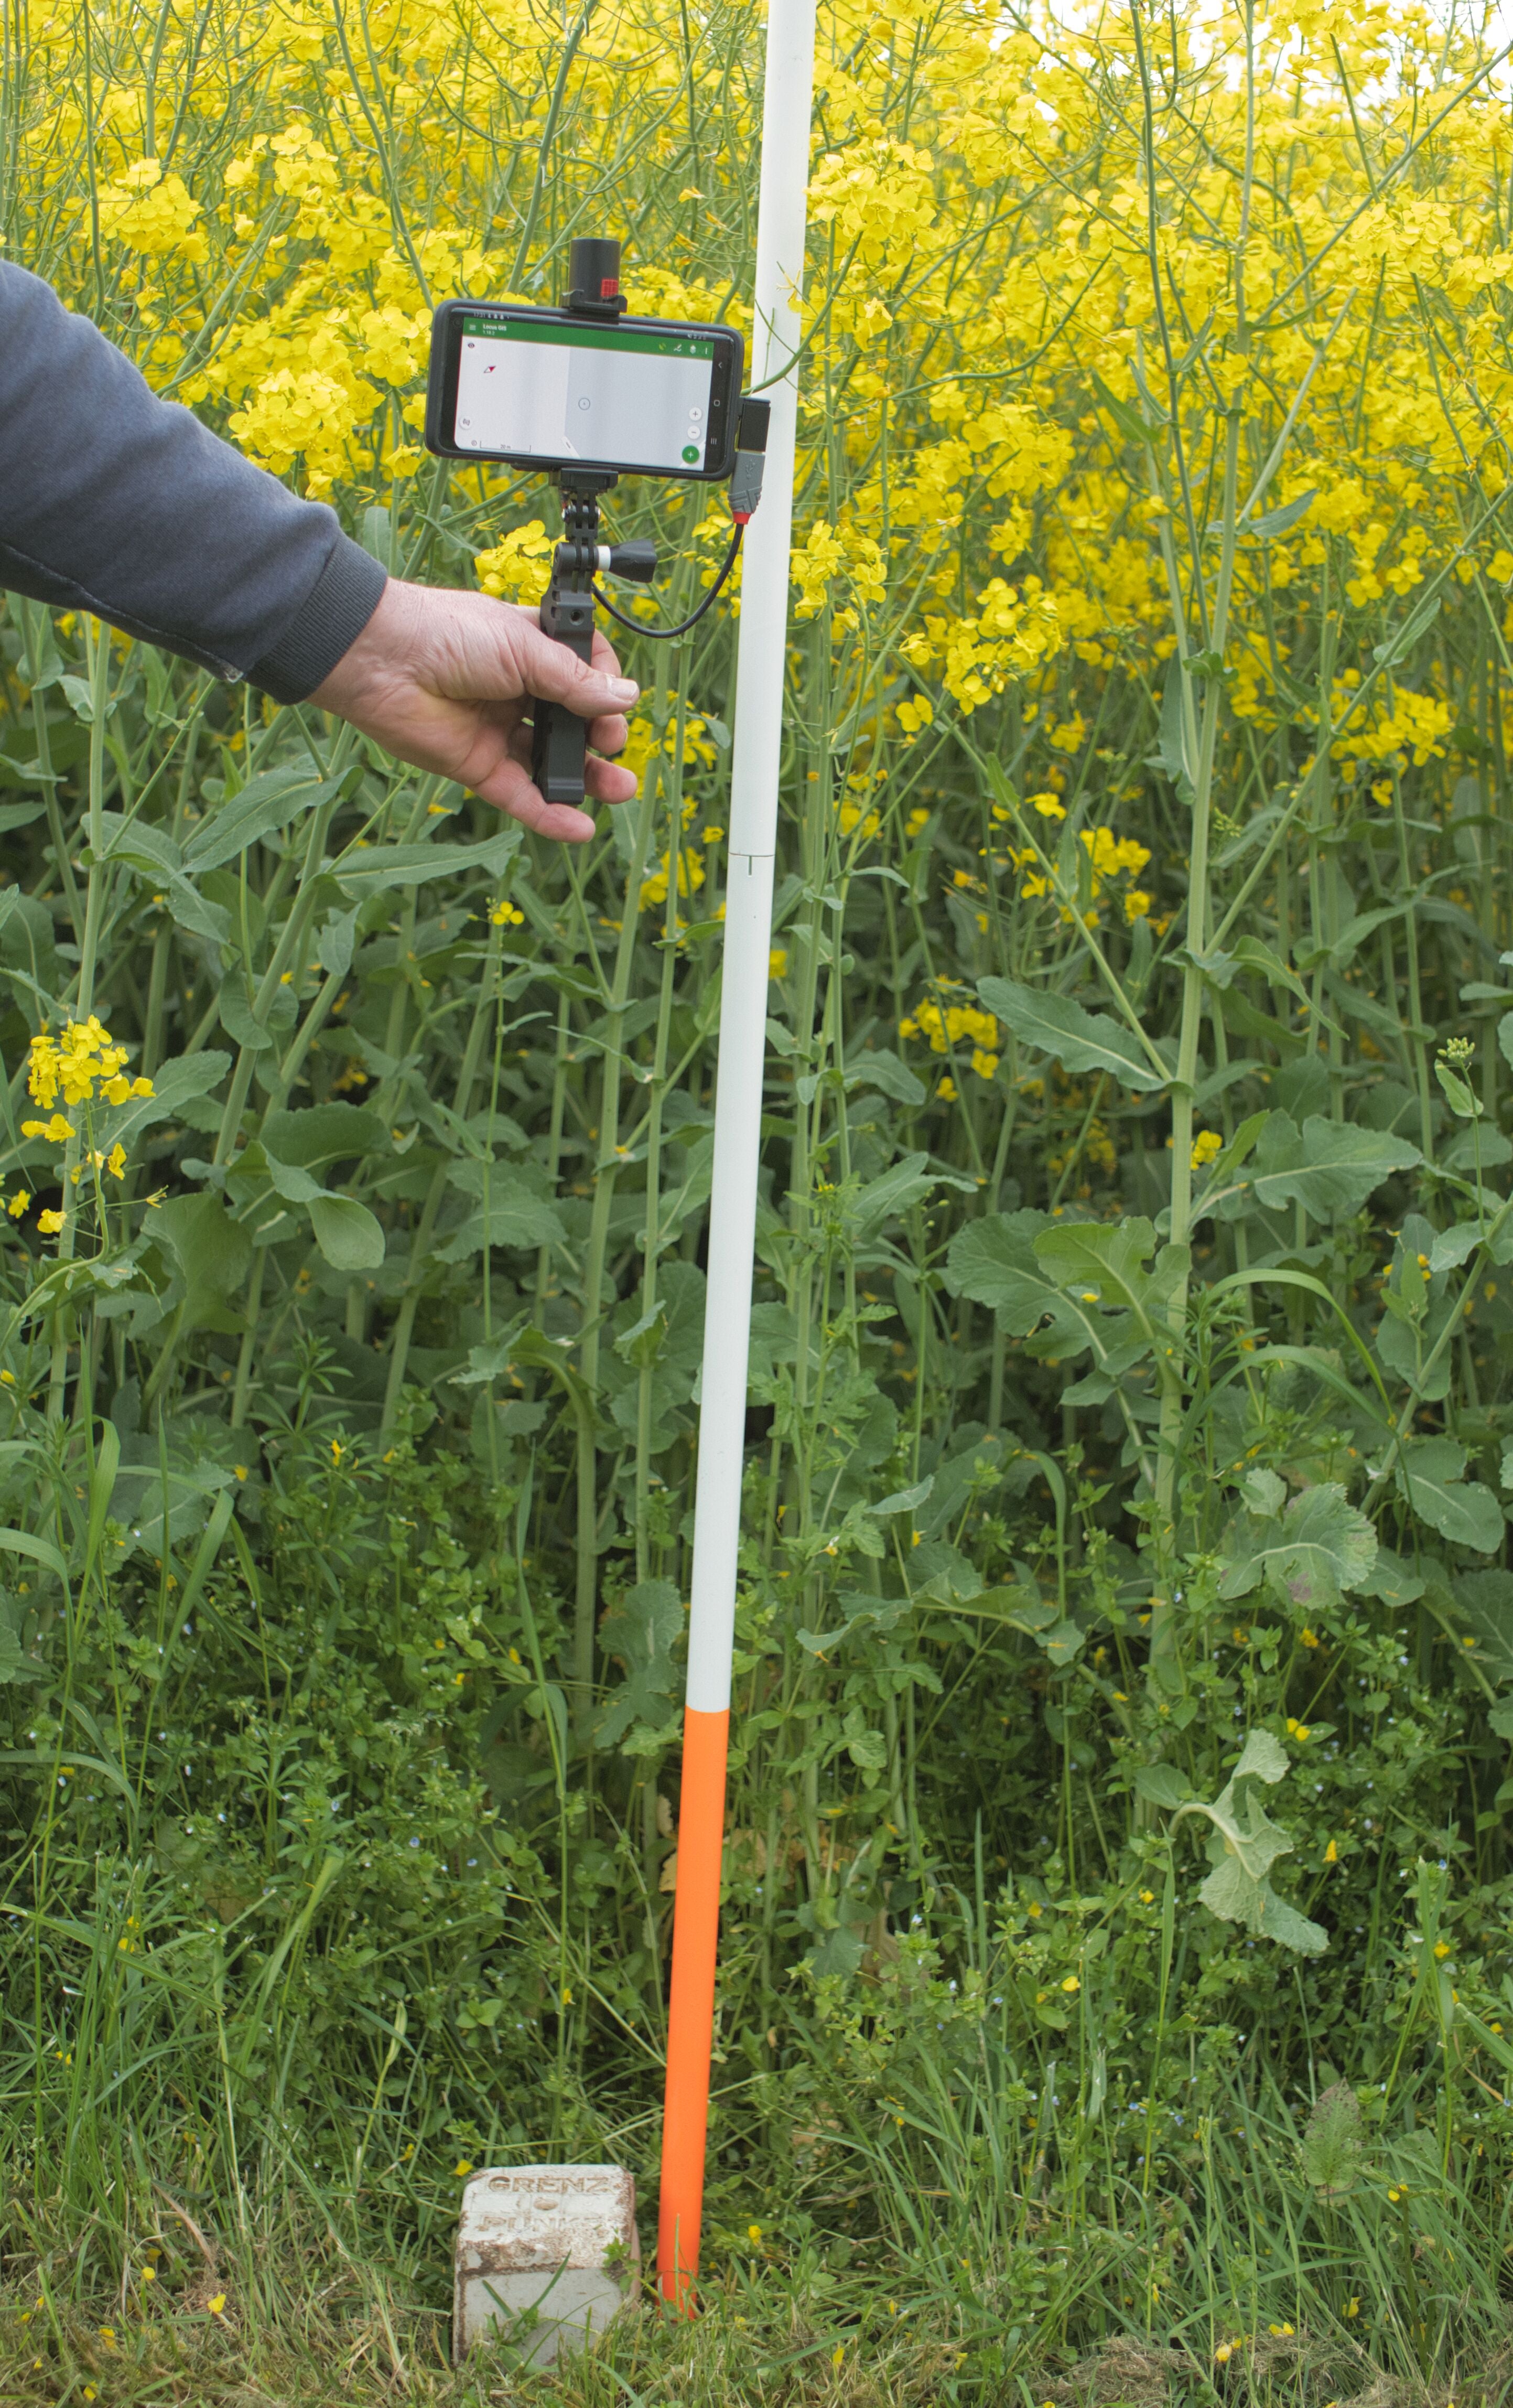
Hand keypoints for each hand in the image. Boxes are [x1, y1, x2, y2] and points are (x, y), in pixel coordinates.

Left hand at [309, 577, 639, 841]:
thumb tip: (626, 697)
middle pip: (573, 722)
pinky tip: (579, 826)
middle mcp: (518, 690)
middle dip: (600, 736)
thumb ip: (575, 680)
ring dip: (587, 779)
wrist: (382, 659)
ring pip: (551, 763)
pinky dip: (550, 814)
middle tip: (611, 742)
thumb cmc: (448, 634)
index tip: (614, 694)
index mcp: (530, 649)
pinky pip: (520, 796)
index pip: (582, 670)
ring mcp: (498, 730)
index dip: (603, 684)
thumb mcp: (524, 647)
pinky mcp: (477, 767)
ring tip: (618, 790)